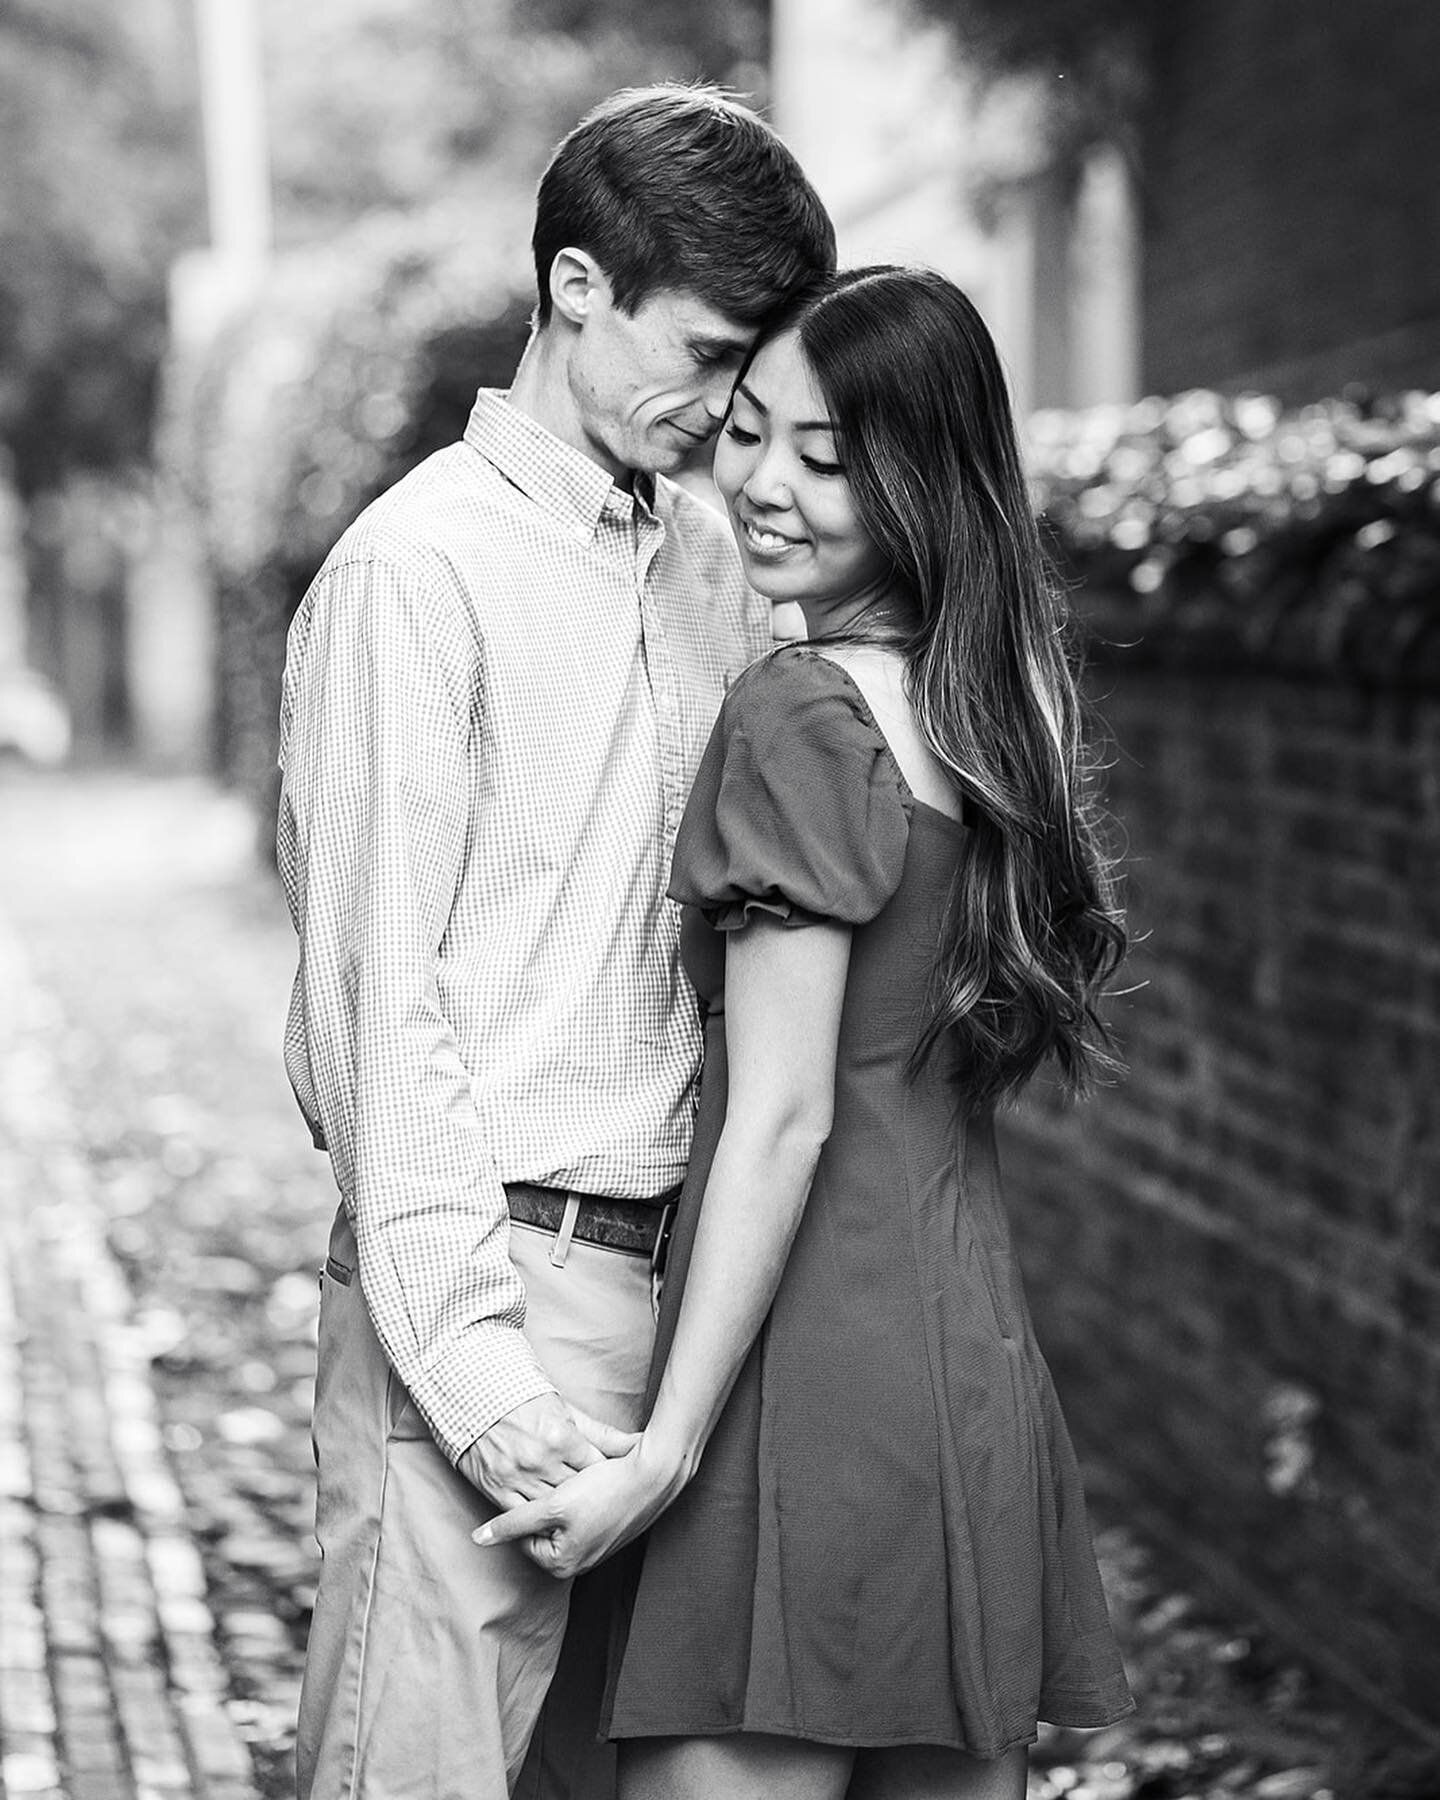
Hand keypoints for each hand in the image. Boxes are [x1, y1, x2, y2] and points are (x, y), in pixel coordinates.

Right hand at [457, 1394, 638, 1509]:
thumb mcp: (567, 1412)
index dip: (608, 1478)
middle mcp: (541, 1460)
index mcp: (562, 1438)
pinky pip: (521, 1517)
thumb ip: (601, 1434)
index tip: (615, 1484)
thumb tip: (636, 1444)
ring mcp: (518, 1477)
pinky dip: (536, 1524)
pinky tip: (548, 1527)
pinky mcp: (497, 1490)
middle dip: (590, 1498)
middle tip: (603, 1507)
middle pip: (577, 1492)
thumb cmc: (526, 1402)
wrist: (475, 1398)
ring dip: (565, 1516)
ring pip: (551, 1509)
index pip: (596, 1469)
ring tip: (580, 1521)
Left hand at [471, 1433, 683, 1579]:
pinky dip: (581, 1500)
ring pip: (563, 1523)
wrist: (654, 1476)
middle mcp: (579, 1564)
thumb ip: (513, 1522)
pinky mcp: (609, 1532)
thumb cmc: (604, 1489)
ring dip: (562, 1501)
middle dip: (543, 1505)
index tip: (528, 1483)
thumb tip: (478, 1539)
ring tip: (572, 1479)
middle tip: (552, 1480)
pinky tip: (589, 1481)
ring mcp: (596, 1550)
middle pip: (542, 1532)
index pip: (522, 1537)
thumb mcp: (553, 1506)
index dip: (523, 1507)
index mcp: (561, 1564)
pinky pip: (583, 1518)